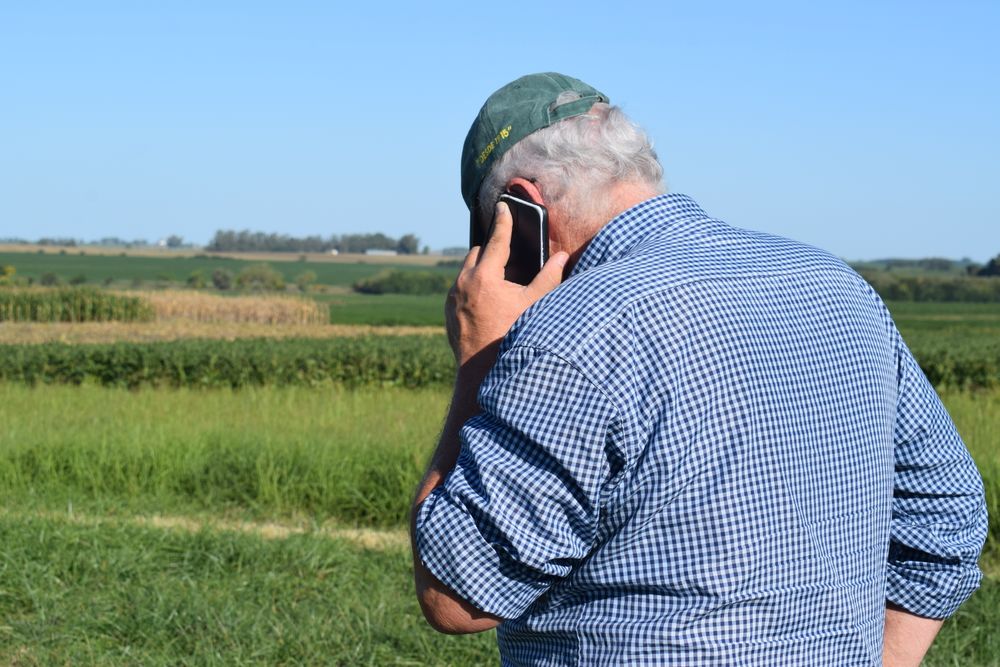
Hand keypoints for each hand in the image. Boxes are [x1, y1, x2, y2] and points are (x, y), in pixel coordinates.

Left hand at [445, 201, 567, 370]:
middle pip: (477, 253)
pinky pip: (459, 289)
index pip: (496, 240)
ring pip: (466, 271)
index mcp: (484, 277)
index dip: (503, 221)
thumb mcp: (533, 305)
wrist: (481, 371)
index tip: (504, 206)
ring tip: (498, 277)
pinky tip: (486, 298)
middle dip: (491, 248)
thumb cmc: (510, 337)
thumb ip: (549, 278)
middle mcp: (463, 283)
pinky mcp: (448, 311)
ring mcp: (452, 298)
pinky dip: (472, 287)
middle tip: (507, 251)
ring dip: (480, 268)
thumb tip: (562, 258)